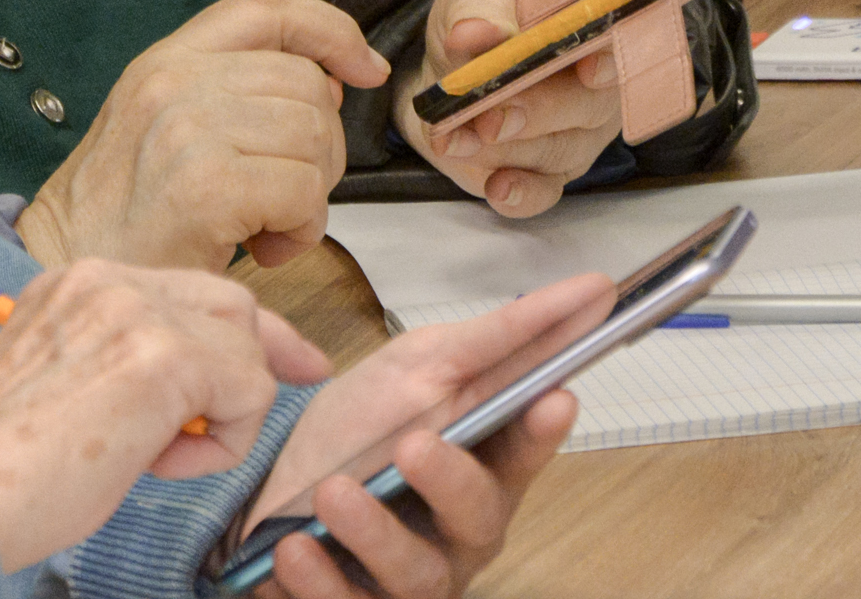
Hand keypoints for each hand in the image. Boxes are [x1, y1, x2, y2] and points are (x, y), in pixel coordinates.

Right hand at [0, 259, 332, 572]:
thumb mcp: (62, 386)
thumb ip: (121, 365)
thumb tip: (196, 385)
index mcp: (74, 285)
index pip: (183, 288)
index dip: (234, 328)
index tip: (282, 358)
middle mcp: (106, 281)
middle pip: (228, 298)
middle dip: (267, 349)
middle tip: (299, 381)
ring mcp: (135, 310)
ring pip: (243, 343)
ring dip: (224, 410)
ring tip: (157, 456)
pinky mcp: (163, 355)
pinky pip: (248, 391)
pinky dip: (222, 444)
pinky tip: (157, 464)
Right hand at [17, 0, 388, 271]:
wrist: (63, 276)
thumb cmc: (124, 221)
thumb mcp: (165, 127)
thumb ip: (235, 92)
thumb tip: (331, 83)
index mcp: (166, 60)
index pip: (267, 7)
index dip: (330, 29)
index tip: (362, 67)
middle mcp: (173, 81)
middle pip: (308, 83)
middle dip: (320, 148)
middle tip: (281, 197)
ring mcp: (187, 128)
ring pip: (315, 135)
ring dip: (311, 194)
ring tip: (265, 226)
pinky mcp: (205, 185)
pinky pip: (304, 190)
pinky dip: (301, 229)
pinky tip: (262, 250)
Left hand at [239, 271, 608, 595]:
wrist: (272, 483)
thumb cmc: (363, 428)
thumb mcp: (420, 367)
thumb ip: (496, 339)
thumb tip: (589, 291)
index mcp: (483, 467)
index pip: (525, 449)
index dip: (542, 429)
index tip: (554, 396)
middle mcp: (459, 531)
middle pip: (479, 517)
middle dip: (451, 480)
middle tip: (412, 445)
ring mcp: (411, 577)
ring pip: (416, 573)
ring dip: (375, 531)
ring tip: (332, 493)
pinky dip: (319, 580)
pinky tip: (294, 549)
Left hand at [397, 0, 619, 215]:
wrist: (451, 61)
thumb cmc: (483, 12)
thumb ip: (480, 6)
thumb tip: (472, 33)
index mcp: (594, 28)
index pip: (619, 43)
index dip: (610, 59)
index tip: (589, 69)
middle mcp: (598, 86)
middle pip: (586, 106)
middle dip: (538, 112)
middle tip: (492, 117)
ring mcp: (575, 134)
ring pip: (556, 151)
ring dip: (505, 150)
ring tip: (454, 138)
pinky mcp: (545, 172)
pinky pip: (543, 191)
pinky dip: (521, 194)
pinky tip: (498, 189)